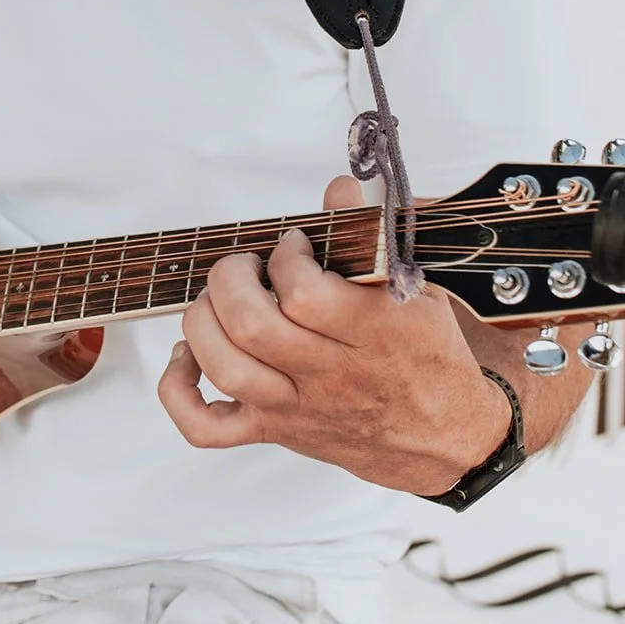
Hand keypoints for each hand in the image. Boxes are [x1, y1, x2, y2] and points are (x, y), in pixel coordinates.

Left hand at [157, 176, 511, 494]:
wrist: (445, 437)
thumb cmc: (425, 354)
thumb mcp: (414, 285)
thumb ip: (372, 232)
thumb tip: (340, 186)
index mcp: (372, 333)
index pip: (302, 294)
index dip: (285, 257)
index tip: (294, 245)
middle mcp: (330, 375)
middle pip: (251, 327)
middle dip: (232, 279)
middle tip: (250, 267)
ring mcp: (296, 407)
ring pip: (225, 368)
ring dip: (205, 321)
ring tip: (222, 301)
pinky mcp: (273, 431)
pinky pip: (206, 427)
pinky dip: (179, 390)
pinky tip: (188, 356)